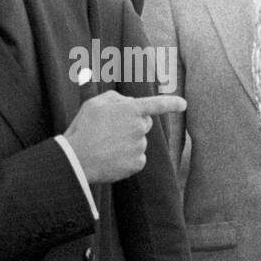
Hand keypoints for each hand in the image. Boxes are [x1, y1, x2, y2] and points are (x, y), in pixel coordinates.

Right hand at [62, 91, 185, 184]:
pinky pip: (137, 158)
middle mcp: (139, 127)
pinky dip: (127, 158)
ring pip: (139, 142)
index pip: (157, 104)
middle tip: (112, 131)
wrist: (77, 159)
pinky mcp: (138, 163)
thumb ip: (115, 97)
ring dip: (128, 142)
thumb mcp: (94, 104)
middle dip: (134, 124)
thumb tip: (128, 101)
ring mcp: (140, 146)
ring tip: (106, 146)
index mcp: (130, 109)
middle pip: (144, 124)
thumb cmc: (83, 129)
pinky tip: (112, 158)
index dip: (172, 103)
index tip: (183, 104)